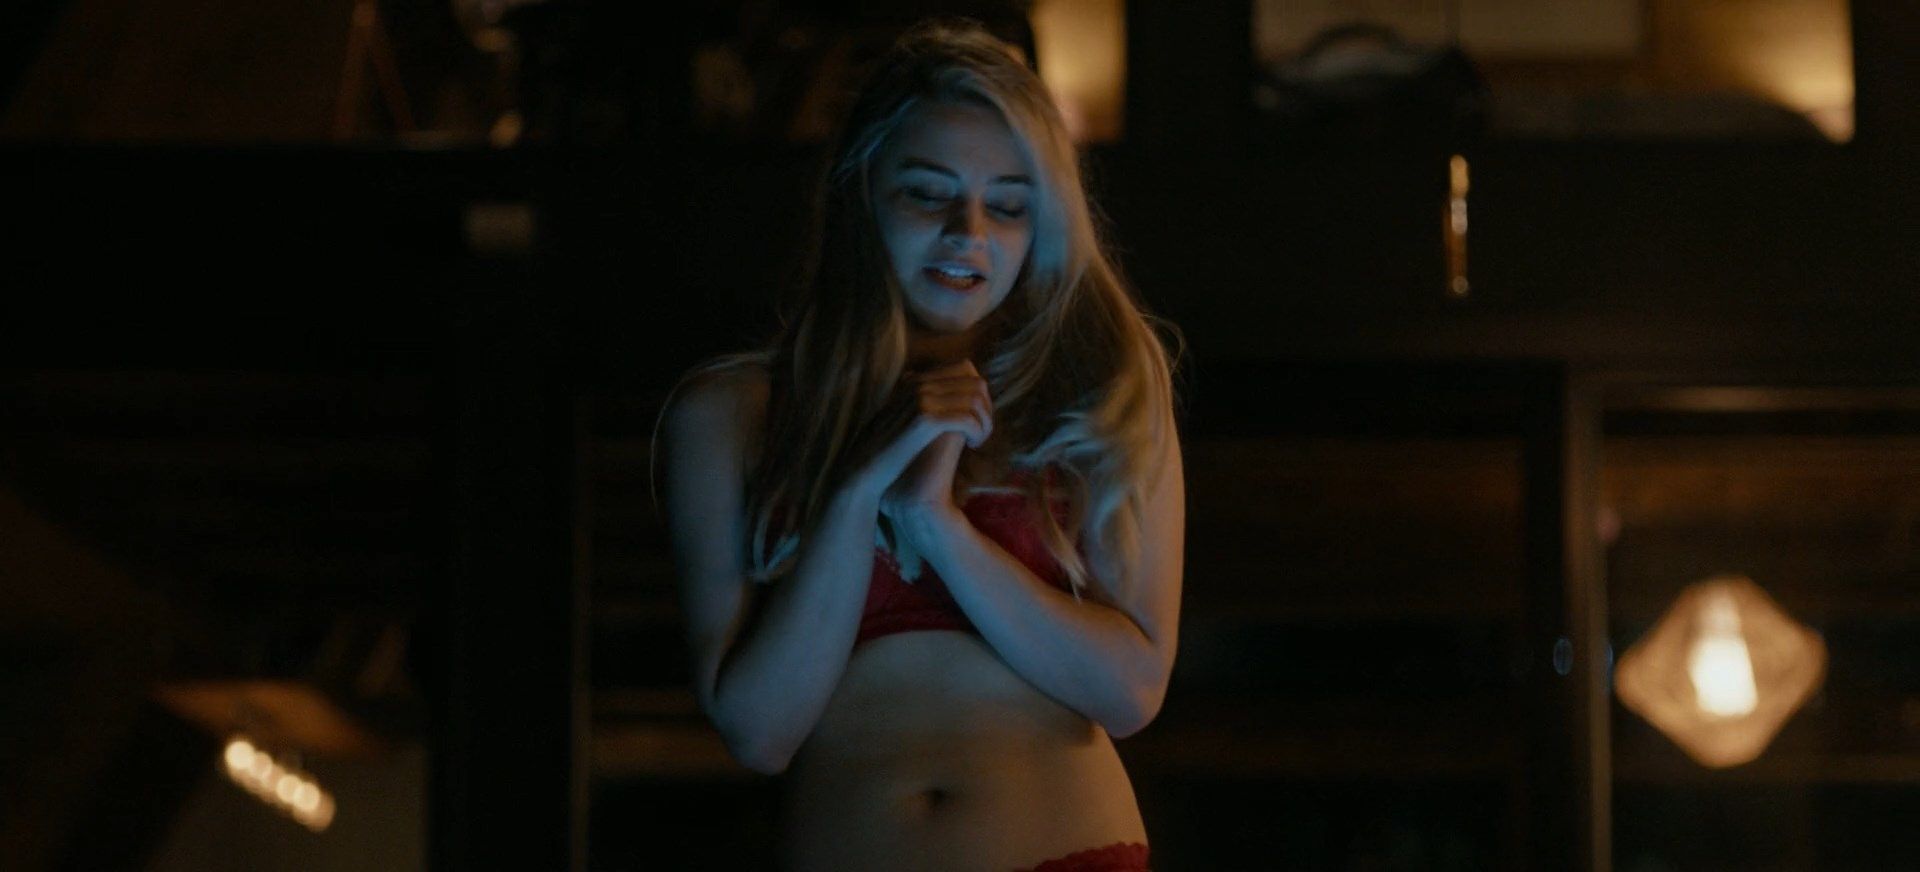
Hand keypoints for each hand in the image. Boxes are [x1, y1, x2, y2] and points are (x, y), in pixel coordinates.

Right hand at [850, 359, 992, 509]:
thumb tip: (947, 400)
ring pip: (976, 400)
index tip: (976, 419)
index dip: (979, 394)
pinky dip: (978, 431)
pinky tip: (972, 446)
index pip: (965, 369)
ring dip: (985, 422)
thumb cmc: (885, 450)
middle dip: (987, 408)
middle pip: (976, 382)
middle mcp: (918, 384)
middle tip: (982, 432)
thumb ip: (921, 404)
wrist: (862, 471)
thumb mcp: (902, 418)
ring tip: (978, 441)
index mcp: (915, 380)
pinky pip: (967, 419)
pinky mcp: (925, 421)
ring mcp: (921, 399)